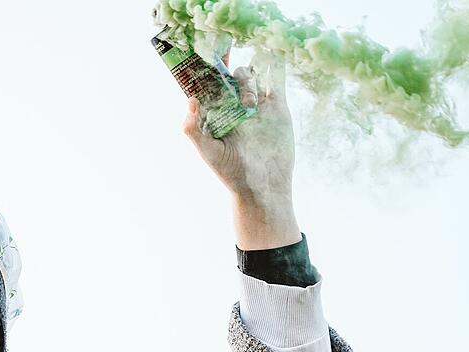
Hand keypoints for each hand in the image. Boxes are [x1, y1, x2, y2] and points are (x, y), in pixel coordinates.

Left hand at [183, 54, 300, 249]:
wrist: (264, 185)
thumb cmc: (232, 172)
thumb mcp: (209, 152)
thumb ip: (194, 130)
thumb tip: (191, 101)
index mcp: (215, 114)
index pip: (208, 85)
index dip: (205, 68)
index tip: (203, 52)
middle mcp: (234, 106)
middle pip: (229, 75)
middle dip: (226, 61)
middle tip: (225, 48)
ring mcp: (256, 104)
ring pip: (250, 75)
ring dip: (247, 79)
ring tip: (250, 105)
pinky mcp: (277, 106)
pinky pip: (275, 80)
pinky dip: (275, 66)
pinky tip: (273, 57)